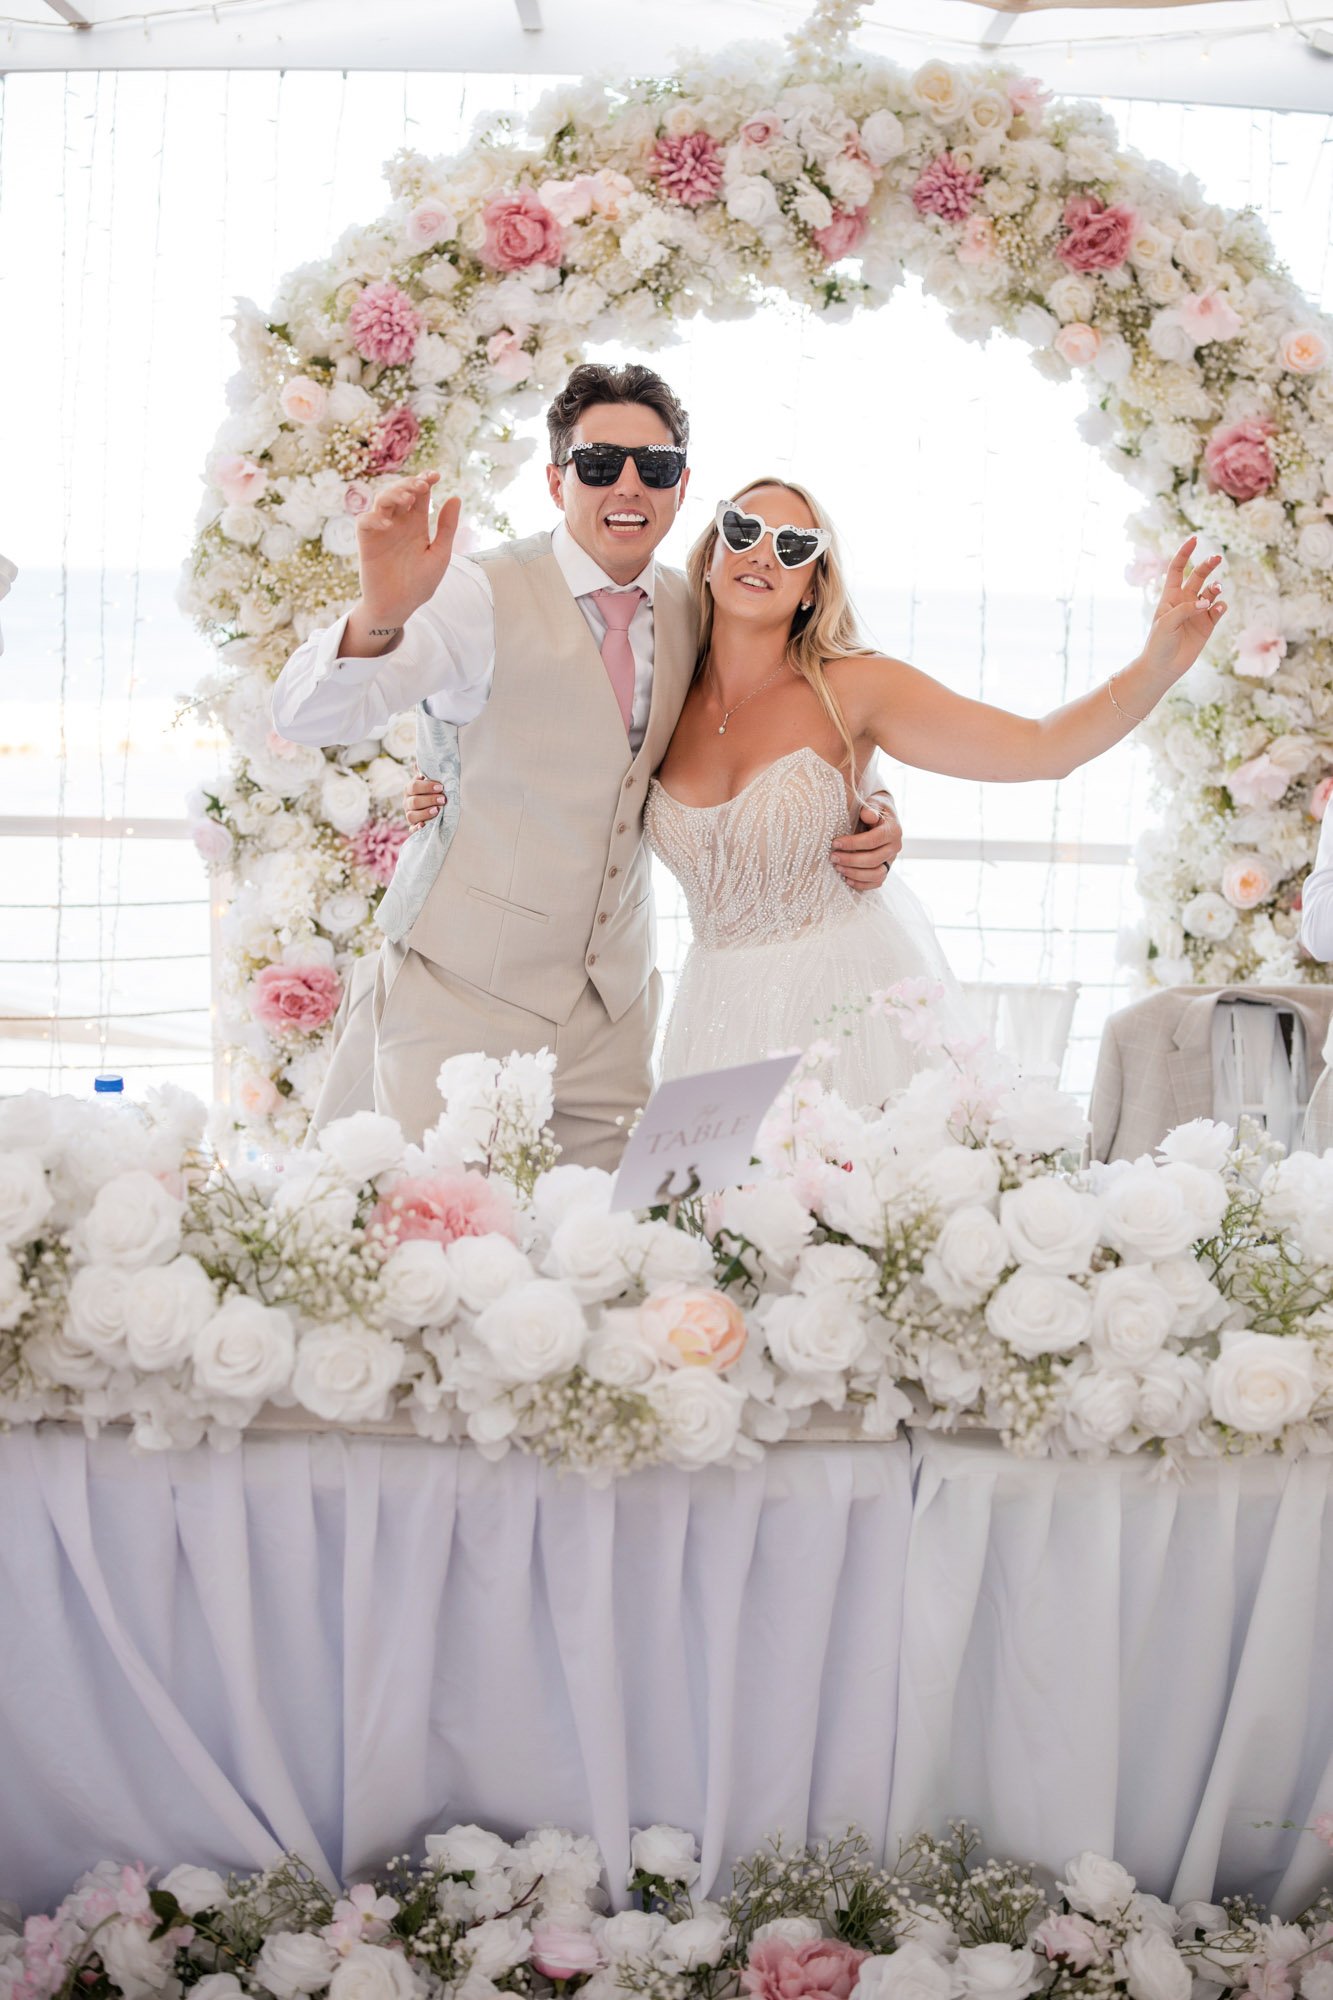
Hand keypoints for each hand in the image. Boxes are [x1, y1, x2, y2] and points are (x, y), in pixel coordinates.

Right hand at [357, 473, 461, 627]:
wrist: (399, 607)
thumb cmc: (420, 583)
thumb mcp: (439, 554)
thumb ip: (447, 527)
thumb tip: (455, 497)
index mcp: (416, 524)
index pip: (420, 494)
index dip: (425, 480)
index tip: (436, 476)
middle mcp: (398, 522)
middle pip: (400, 491)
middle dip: (410, 484)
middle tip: (422, 486)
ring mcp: (381, 530)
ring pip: (382, 500)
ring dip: (394, 494)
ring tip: (408, 499)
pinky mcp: (366, 541)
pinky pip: (365, 521)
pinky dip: (374, 518)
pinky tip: (388, 523)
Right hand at [404, 772, 444, 827]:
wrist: (432, 804)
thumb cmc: (432, 790)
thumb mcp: (428, 780)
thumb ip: (426, 772)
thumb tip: (417, 762)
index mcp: (409, 789)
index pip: (414, 786)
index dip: (427, 787)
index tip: (441, 787)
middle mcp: (407, 802)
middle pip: (414, 802)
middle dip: (429, 800)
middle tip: (443, 800)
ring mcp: (409, 814)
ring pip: (411, 816)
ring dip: (424, 813)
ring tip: (437, 811)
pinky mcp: (413, 826)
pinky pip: (412, 829)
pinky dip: (416, 828)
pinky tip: (423, 826)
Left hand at [832, 791, 901, 891]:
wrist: (883, 815)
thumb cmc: (874, 808)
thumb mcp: (874, 802)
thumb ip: (870, 808)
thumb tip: (867, 815)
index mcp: (893, 830)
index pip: (873, 840)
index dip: (853, 843)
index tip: (835, 843)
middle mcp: (895, 847)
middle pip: (873, 860)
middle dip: (851, 860)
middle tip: (833, 857)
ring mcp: (891, 860)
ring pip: (876, 874)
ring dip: (855, 874)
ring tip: (837, 867)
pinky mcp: (886, 869)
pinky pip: (876, 882)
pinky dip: (862, 884)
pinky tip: (847, 879)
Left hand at [1139, 537, 1226, 682]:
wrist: (1163, 666)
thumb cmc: (1158, 643)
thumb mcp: (1166, 623)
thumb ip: (1186, 609)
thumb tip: (1207, 601)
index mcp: (1170, 597)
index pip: (1177, 569)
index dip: (1185, 554)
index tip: (1194, 539)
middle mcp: (1185, 602)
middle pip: (1198, 576)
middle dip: (1208, 565)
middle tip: (1217, 558)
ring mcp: (1198, 613)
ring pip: (1211, 592)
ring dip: (1216, 588)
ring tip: (1217, 589)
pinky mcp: (1207, 625)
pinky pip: (1218, 610)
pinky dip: (1220, 606)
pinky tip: (1218, 608)